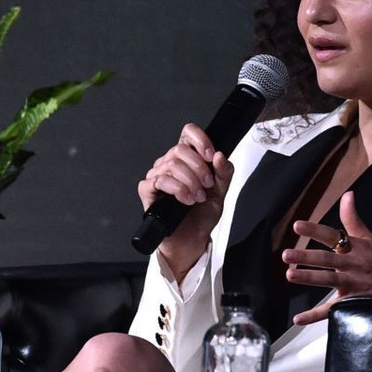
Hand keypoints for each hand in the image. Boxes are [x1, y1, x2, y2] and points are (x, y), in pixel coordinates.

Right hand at [138, 123, 233, 281]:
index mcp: (187, 160)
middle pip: (180, 150)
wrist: (192, 238)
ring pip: (171, 165)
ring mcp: (157, 176)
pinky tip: (186, 200)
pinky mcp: (147, 190)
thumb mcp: (220, 192)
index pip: (187, 134)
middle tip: (207, 184)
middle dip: (199, 168)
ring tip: (198, 197)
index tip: (211, 155)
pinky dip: (178, 189)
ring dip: (190, 181)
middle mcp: (170, 164)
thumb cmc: (201, 215)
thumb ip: (224, 173)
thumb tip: (220, 156)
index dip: (199, 139)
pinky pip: (160, 180)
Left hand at [284, 192, 371, 324]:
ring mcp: (355, 285)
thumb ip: (352, 219)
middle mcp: (355, 265)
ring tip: (290, 275)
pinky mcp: (354, 303)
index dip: (316, 230)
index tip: (297, 226)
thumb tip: (347, 194)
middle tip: (286, 254)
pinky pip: (333, 310)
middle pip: (329, 259)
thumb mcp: (370, 239)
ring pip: (330, 281)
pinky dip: (315, 315)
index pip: (334, 236)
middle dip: (307, 256)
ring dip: (310, 278)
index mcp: (357, 248)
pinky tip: (298, 318)